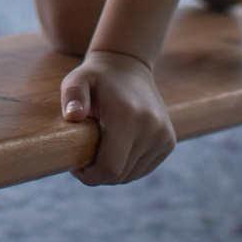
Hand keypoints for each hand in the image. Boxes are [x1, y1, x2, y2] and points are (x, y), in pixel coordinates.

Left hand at [60, 49, 174, 184]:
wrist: (129, 66)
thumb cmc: (97, 77)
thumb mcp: (78, 79)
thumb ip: (72, 95)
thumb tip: (73, 115)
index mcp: (128, 117)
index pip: (110, 167)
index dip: (90, 176)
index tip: (77, 165)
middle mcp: (152, 128)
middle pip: (120, 175)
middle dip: (99, 174)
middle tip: (85, 157)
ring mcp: (164, 136)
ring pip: (131, 175)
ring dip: (113, 172)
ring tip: (100, 151)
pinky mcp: (168, 142)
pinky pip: (142, 169)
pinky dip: (127, 167)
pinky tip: (116, 150)